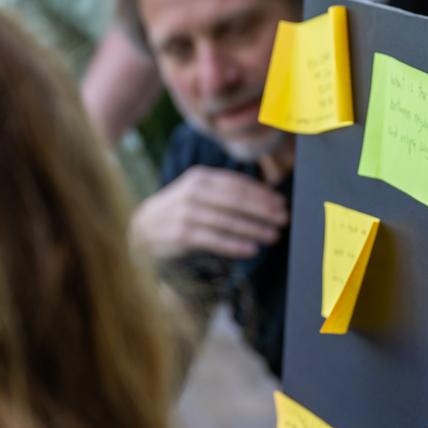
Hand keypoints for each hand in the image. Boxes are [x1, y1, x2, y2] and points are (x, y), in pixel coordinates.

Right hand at [130, 166, 287, 260]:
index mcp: (201, 177)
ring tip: (273, 236)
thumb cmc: (181, 209)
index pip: (238, 184)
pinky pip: (214, 240)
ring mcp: (187, 213)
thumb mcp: (199, 192)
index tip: (282, 204)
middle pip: (236, 200)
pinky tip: (252, 250)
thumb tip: (266, 197)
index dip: (263, 194)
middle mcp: (194, 192)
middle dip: (263, 210)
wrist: (144, 227)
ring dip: (254, 229)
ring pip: (228, 221)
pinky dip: (235, 245)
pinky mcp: (182, 234)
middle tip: (283, 219)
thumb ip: (226, 192)